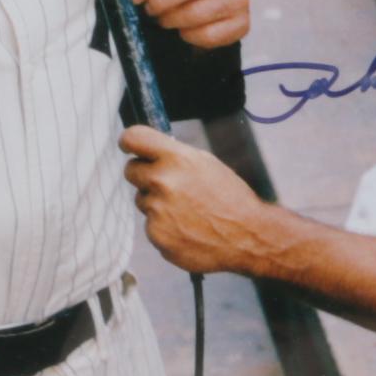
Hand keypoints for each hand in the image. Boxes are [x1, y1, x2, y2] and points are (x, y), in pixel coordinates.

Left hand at [119, 127, 267, 275]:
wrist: (246, 237)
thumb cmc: (231, 199)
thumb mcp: (207, 164)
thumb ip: (176, 156)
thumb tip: (152, 153)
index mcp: (176, 159)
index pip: (134, 138)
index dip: (129, 142)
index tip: (128, 146)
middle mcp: (162, 182)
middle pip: (131, 171)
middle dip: (144, 175)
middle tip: (166, 184)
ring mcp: (157, 211)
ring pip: (142, 200)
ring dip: (157, 204)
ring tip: (187, 211)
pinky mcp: (156, 235)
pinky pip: (151, 225)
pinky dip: (165, 227)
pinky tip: (187, 228)